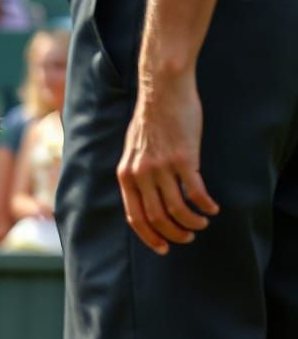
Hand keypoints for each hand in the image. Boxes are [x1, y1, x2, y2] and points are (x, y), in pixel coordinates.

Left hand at [116, 69, 218, 254]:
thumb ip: (136, 172)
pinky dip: (206, 206)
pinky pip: (196, 193)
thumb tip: (143, 197)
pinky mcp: (184, 159)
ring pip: (178, 210)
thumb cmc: (150, 119)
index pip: (134, 216)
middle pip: (157, 218)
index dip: (149, 236)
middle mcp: (140, 173)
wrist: (162, 91)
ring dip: (192, 223)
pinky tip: (212, 208)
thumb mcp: (132, 149)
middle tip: (188, 237)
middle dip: (174, 235)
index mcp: (125, 173)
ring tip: (202, 224)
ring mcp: (162, 167)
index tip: (163, 248)